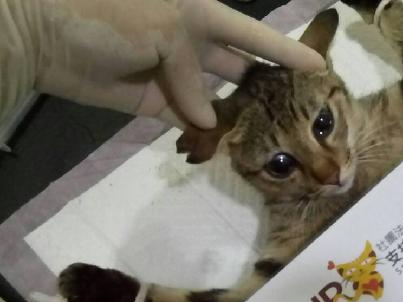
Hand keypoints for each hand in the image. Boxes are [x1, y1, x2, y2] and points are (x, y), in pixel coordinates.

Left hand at [2, 0, 324, 128]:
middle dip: (265, 89)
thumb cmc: (110, 13)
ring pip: (217, 99)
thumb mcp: (163, 30)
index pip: (251, 34)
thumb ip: (192, 75)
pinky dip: (205, 134)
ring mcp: (174, 76)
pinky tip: (227, 147)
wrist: (42, 35)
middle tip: (298, 113)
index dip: (285, 50)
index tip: (320, 66)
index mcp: (199, 13)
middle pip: (238, 68)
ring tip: (268, 137)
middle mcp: (192, 43)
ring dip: (237, 117)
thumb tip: (208, 118)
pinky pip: (188, 121)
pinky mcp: (155, 104)